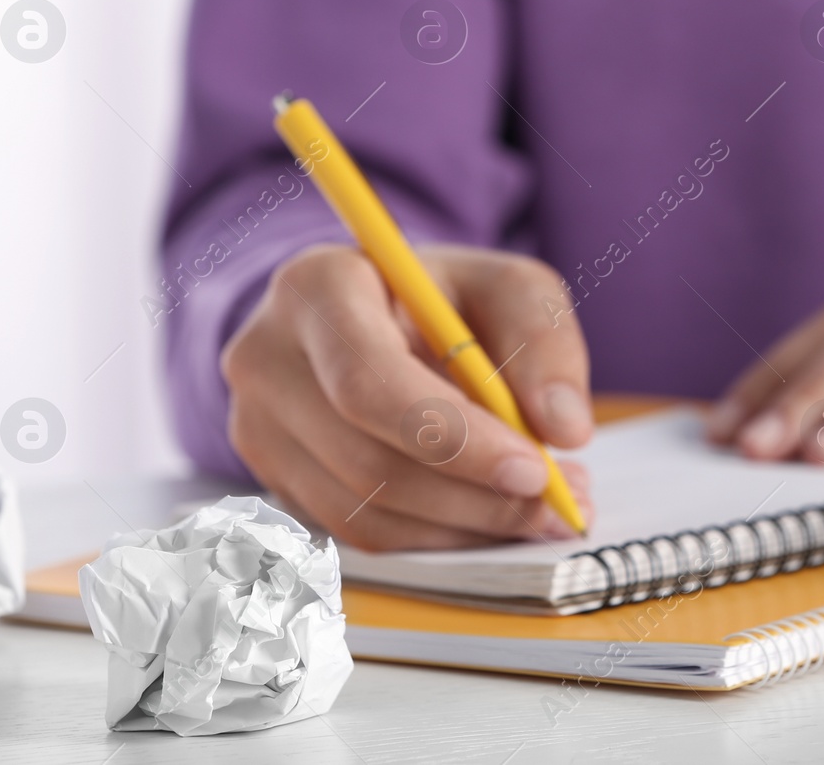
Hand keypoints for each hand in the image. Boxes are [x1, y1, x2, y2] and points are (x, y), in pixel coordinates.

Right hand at [221, 242, 594, 549]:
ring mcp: (258, 426)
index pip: (368, 383)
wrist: (372, 314)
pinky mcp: (273, 478)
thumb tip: (566, 429)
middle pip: (367, 459)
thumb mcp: (505, 287)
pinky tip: (487, 513)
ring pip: (363, 510)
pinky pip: (357, 532)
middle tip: (557, 504)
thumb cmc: (441, 298)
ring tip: (538, 508)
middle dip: (474, 495)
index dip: (454, 438)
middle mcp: (265, 358)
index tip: (533, 469)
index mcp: (315, 288)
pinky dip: (435, 536)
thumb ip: (543, 341)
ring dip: (464, 525)